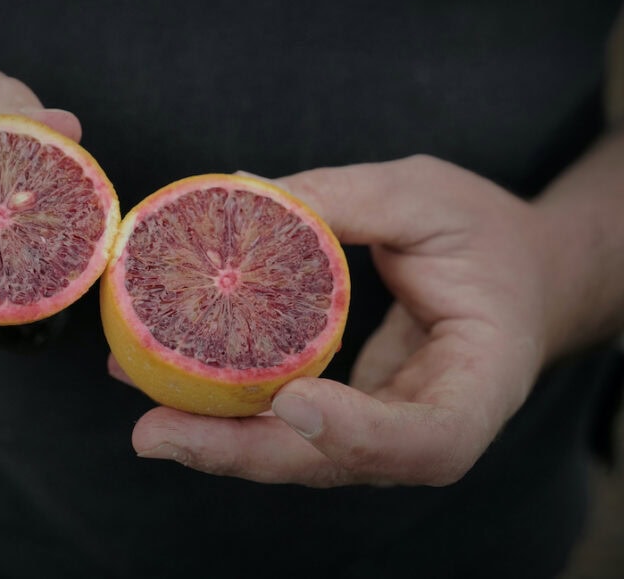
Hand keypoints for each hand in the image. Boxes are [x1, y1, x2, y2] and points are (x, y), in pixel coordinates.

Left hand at [126, 155, 555, 485]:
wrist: (517, 278)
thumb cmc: (487, 237)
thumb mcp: (426, 198)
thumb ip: (342, 199)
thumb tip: (238, 192)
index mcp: (480, 381)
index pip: (428, 437)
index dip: (359, 434)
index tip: (292, 399)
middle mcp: (427, 425)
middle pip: (334, 466)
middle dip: (241, 454)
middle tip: (155, 434)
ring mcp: (380, 429)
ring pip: (293, 455)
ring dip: (212, 438)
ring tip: (140, 408)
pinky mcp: (342, 415)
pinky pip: (280, 422)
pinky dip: (219, 409)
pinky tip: (156, 376)